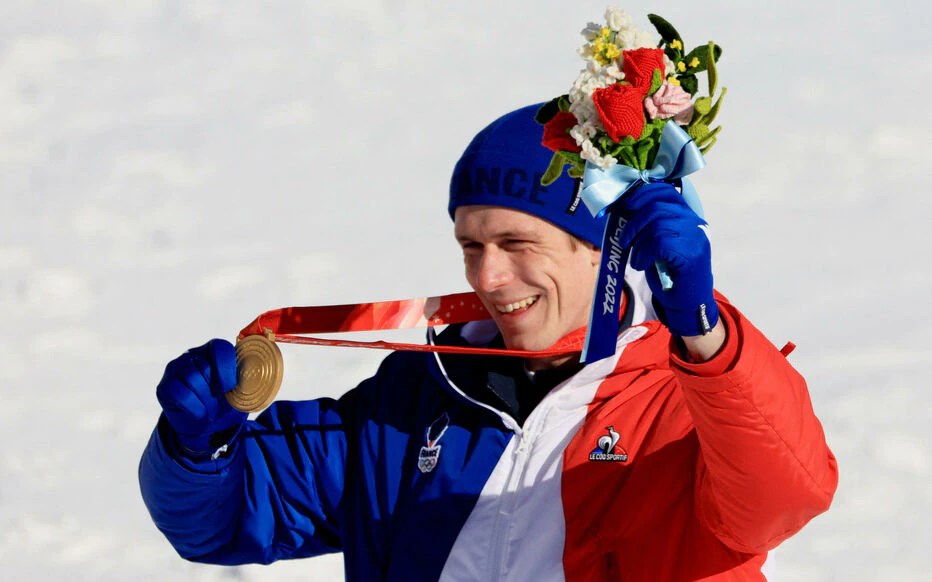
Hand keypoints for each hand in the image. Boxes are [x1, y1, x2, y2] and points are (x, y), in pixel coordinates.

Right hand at [156, 339, 245, 459]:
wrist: (206, 426)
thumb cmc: (223, 403)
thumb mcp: (238, 391)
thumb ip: (245, 379)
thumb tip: (257, 374)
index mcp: (213, 351)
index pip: (219, 347)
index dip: (226, 368)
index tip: (231, 386)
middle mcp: (192, 355)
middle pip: (204, 366)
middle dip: (215, 390)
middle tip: (220, 402)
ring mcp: (175, 368)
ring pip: (192, 379)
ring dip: (205, 400)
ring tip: (211, 410)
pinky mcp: (164, 386)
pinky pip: (180, 394)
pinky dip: (194, 407)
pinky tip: (201, 414)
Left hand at [616, 182, 718, 336]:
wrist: (688, 302)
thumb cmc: (670, 272)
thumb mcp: (659, 242)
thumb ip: (650, 223)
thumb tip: (623, 206)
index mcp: (687, 215)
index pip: (665, 191)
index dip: (642, 194)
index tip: (625, 205)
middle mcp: (694, 222)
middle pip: (656, 208)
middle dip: (633, 223)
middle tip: (624, 241)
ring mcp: (695, 237)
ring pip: (656, 226)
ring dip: (638, 243)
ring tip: (637, 258)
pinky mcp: (691, 253)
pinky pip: (659, 244)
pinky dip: (643, 254)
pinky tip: (641, 265)